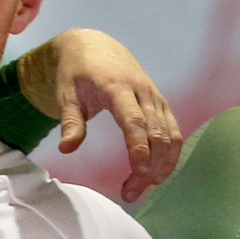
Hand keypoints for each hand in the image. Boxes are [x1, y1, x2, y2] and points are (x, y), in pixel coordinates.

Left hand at [18, 28, 181, 201]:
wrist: (94, 46)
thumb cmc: (76, 72)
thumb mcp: (66, 94)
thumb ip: (70, 121)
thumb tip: (67, 149)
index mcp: (117, 87)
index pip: (134, 121)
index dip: (139, 148)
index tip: (138, 173)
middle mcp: (142, 91)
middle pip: (157, 133)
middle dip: (150, 165)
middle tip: (131, 192)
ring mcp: (155, 97)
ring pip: (171, 134)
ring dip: (163, 164)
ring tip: (144, 187)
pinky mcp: (160, 103)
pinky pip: (173, 131)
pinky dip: (170, 154)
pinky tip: (157, 173)